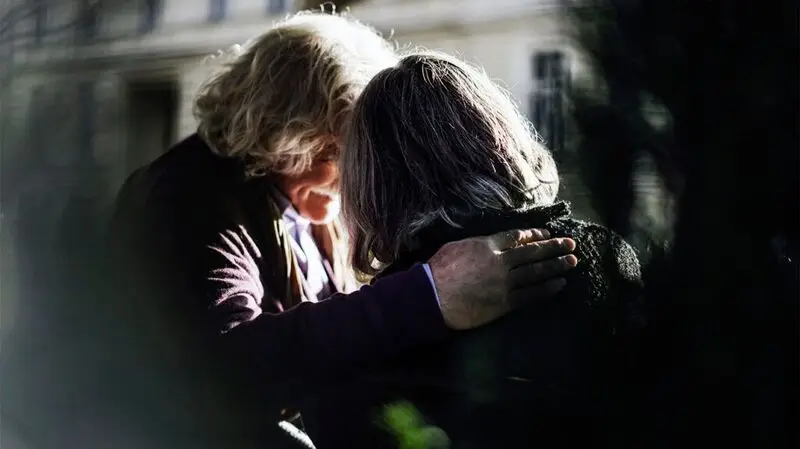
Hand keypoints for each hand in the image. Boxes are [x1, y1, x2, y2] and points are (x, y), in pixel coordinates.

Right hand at [428, 228, 577, 329]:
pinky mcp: (504, 302)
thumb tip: (491, 242)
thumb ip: (478, 243)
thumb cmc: (438, 271)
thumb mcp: (456, 246)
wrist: (432, 298)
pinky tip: (560, 284)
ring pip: (536, 272)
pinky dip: (547, 289)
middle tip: (571, 243)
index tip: (546, 234)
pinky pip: (531, 295)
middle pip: (532, 252)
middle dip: (554, 247)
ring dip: (556, 265)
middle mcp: (500, 262)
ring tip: (572, 260)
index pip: (516, 237)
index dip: (534, 234)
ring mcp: (504, 283)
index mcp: (487, 245)